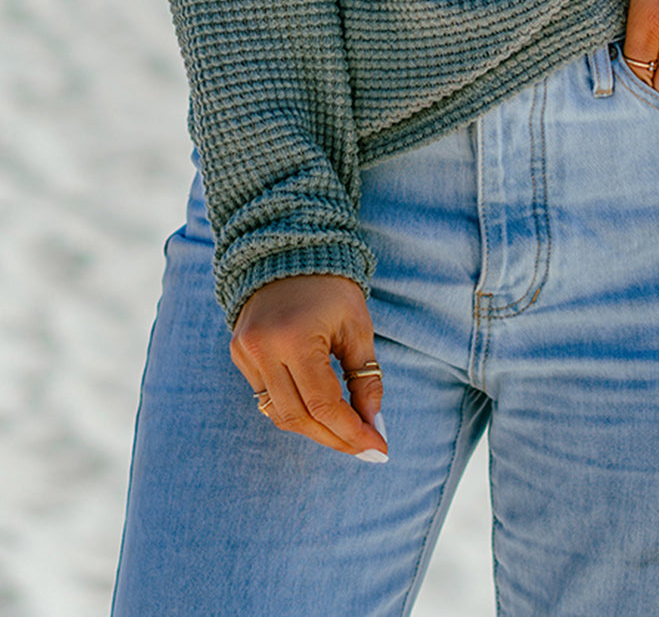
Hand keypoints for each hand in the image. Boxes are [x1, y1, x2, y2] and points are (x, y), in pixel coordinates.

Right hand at [231, 274, 387, 459]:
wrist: (288, 251)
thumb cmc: (331, 287)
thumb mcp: (357, 326)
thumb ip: (365, 376)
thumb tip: (373, 423)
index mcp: (295, 337)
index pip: (323, 404)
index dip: (351, 431)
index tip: (378, 447)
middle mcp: (264, 349)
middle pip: (299, 417)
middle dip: (335, 438)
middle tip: (365, 448)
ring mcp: (246, 353)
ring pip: (280, 414)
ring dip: (314, 430)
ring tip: (346, 434)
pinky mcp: (239, 354)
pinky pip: (267, 398)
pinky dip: (294, 410)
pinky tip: (319, 412)